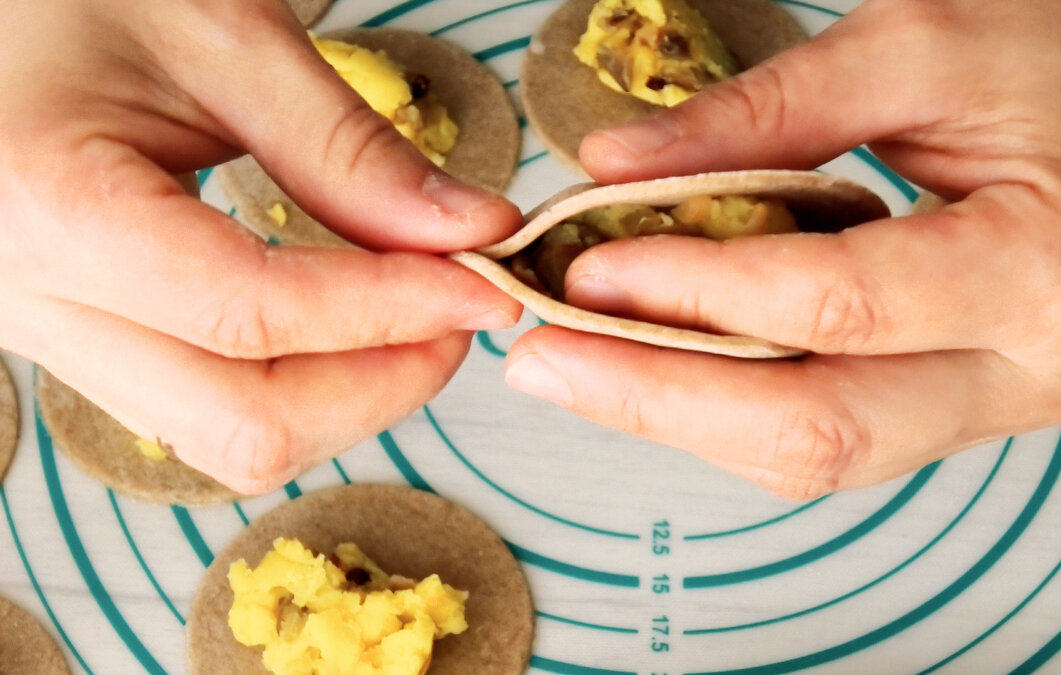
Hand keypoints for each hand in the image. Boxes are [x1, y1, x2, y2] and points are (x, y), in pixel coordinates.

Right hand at [0, 0, 522, 492]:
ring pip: (229, 438)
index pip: (256, 316)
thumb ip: (348, 150)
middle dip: (381, 383)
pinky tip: (352, 317)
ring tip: (416, 311)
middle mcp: (32, 302)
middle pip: (245, 425)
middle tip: (459, 312)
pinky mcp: (84, 337)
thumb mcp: (224, 38)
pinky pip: (208, 406)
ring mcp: (52, 333)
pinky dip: (303, 380)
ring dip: (348, 394)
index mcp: (51, 208)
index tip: (485, 288)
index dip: (395, 311)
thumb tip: (469, 234)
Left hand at [504, 0, 1060, 498]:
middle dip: (661, 400)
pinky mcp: (967, 407)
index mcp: (1052, 264)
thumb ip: (758, 115)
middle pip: (822, 429)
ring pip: (818, 454)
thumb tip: (611, 173)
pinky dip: (730, 409)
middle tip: (542, 362)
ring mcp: (1007, 403)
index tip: (581, 271)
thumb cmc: (1053, 44)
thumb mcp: (907, 46)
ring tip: (575, 369)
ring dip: (682, 417)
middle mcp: (1042, 366)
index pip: (839, 306)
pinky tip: (654, 370)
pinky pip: (831, 433)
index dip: (695, 292)